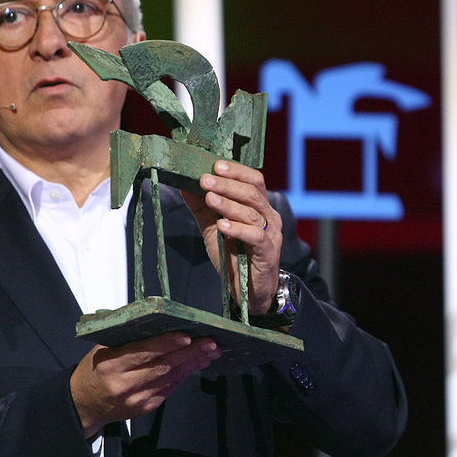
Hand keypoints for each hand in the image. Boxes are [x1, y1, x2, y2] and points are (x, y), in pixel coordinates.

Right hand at [70, 332, 220, 437]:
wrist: (84, 404)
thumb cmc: (95, 368)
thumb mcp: (102, 348)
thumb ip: (128, 337)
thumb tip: (159, 320)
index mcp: (111, 364)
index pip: (143, 352)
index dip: (166, 344)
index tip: (187, 336)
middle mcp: (124, 383)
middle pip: (163, 366)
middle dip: (190, 353)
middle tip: (211, 342)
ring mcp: (136, 398)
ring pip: (170, 377)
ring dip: (193, 363)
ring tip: (211, 351)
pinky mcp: (145, 407)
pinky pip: (169, 388)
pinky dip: (184, 374)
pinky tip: (197, 363)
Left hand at [181, 159, 281, 314]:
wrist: (250, 292)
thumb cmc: (235, 257)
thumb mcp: (214, 229)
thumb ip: (202, 208)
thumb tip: (184, 185)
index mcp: (259, 207)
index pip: (254, 180)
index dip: (237, 170)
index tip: (215, 164)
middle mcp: (269, 216)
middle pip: (252, 192)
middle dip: (227, 184)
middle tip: (205, 179)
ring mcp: (271, 234)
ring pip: (252, 212)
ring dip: (228, 203)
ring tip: (210, 198)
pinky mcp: (269, 252)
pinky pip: (256, 236)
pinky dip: (238, 229)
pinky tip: (222, 225)